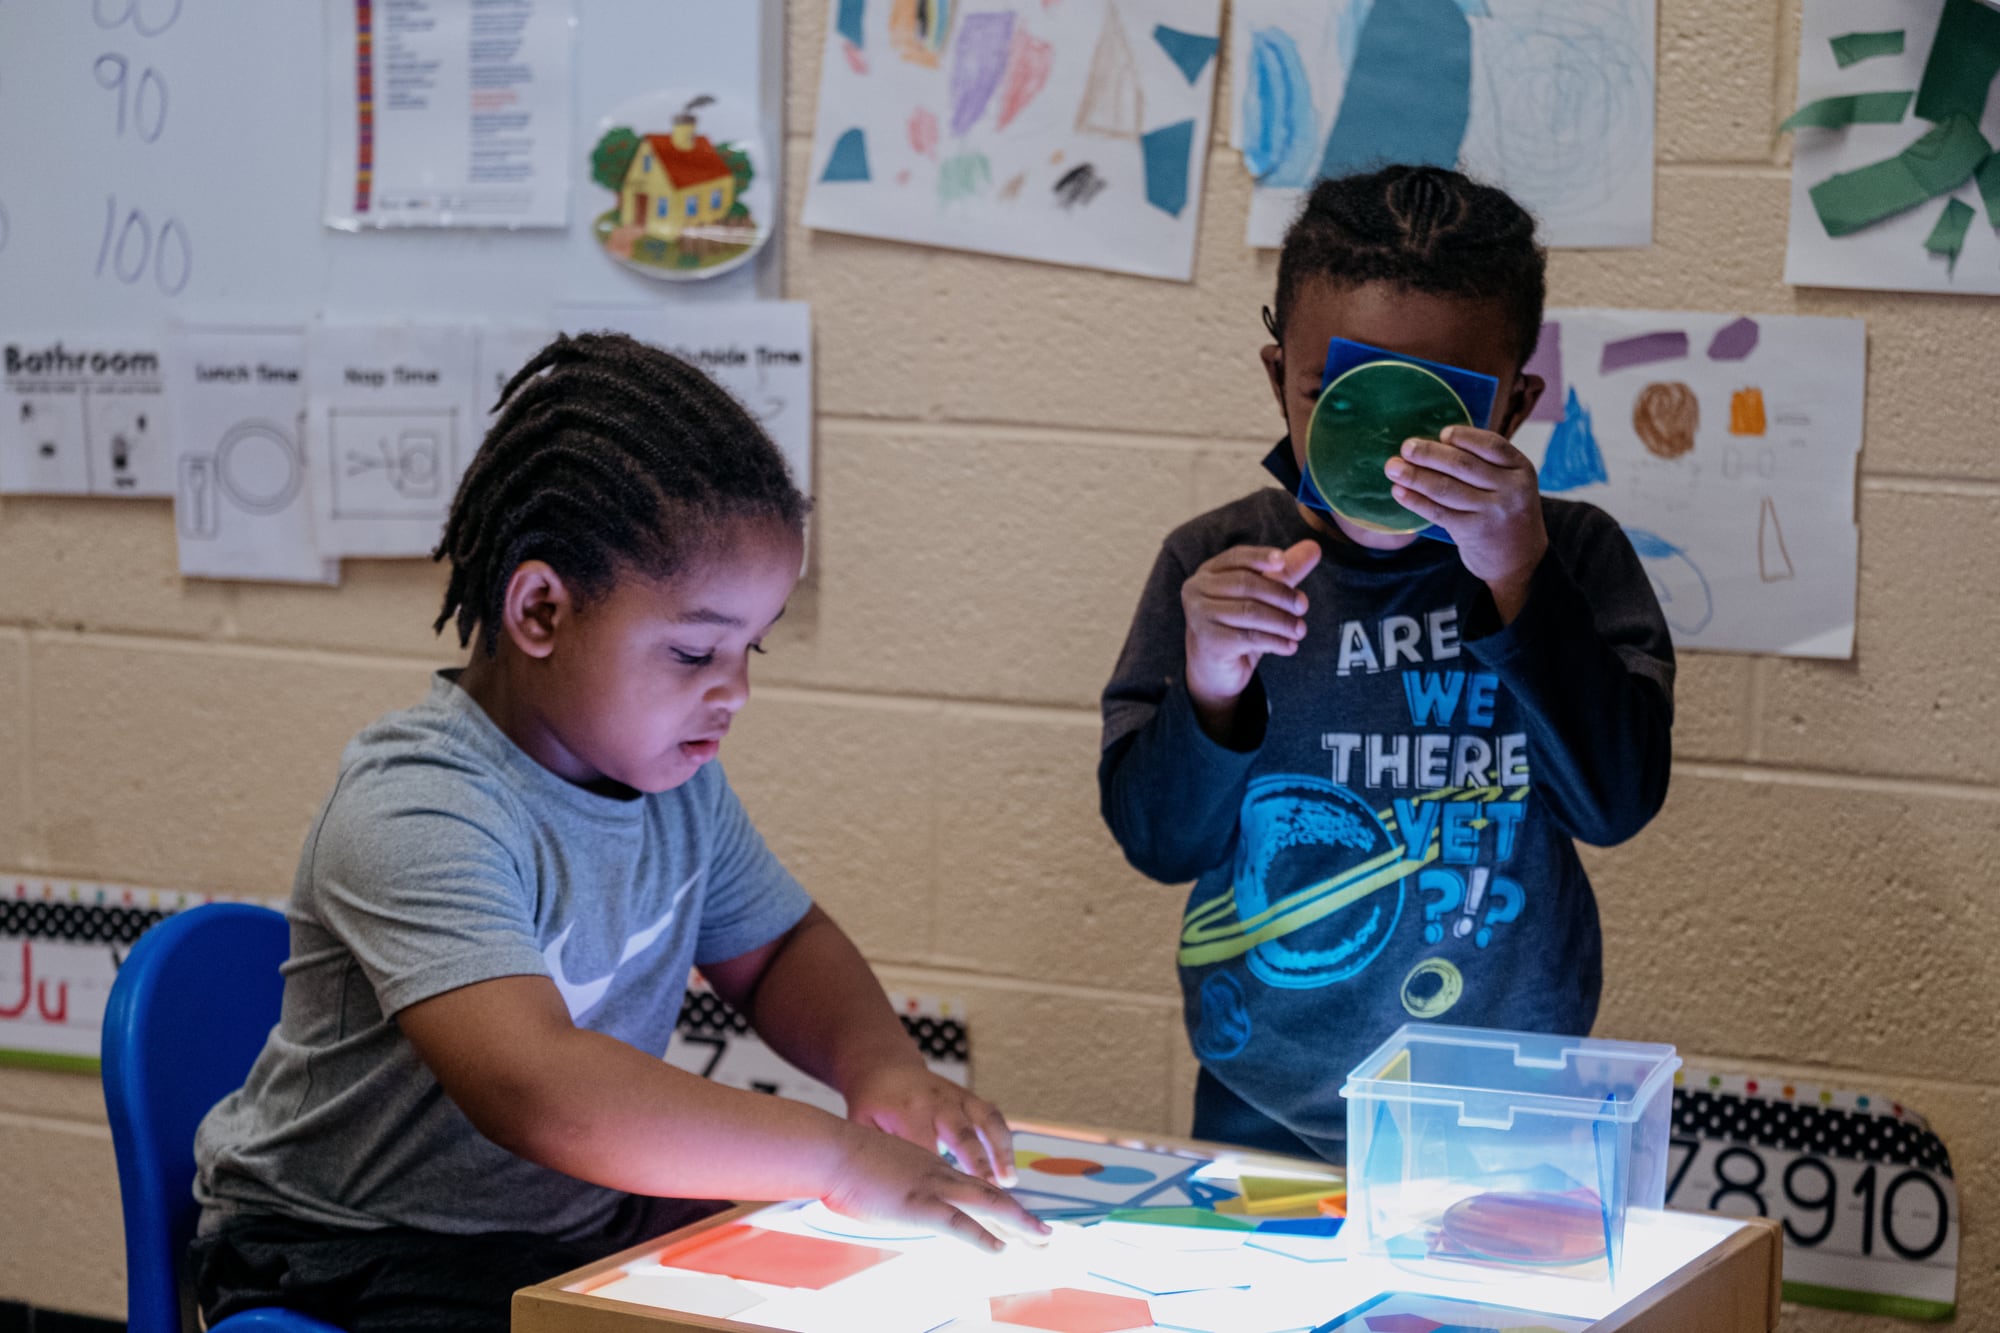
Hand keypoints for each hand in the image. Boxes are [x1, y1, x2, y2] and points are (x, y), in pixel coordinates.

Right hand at [822, 1122, 1050, 1251]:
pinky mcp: (919, 1204)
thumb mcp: (879, 1170)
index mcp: (929, 1163)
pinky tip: (1000, 1249)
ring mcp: (932, 1186)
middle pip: (989, 1193)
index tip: (1014, 1214)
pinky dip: (982, 1238)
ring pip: (986, 1204)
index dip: (996, 1200)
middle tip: (1045, 1233)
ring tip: (1039, 1240)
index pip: (970, 1182)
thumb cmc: (844, 1160)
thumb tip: (896, 1200)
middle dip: (1020, 1216)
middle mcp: (938, 1171)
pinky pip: (959, 1223)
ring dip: (1017, 1225)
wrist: (831, 1147)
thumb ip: (895, 1186)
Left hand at [845, 1062, 1016, 1185]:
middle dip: (978, 1163)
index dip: (938, 1178)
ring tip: (1008, 1182)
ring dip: (1000, 1151)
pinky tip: (1008, 1168)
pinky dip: (1004, 1141)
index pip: (927, 1149)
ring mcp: (957, 1096)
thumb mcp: (863, 1125)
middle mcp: (938, 1102)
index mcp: (909, 1112)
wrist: (885, 1065)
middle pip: (962, 1135)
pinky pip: (992, 1116)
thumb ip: (878, 1153)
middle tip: (991, 1193)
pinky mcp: (969, 1096)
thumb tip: (886, 1192)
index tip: (948, 1205)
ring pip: (987, 1121)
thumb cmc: (872, 1103)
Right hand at [1181, 540, 1320, 739]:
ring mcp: (1200, 617)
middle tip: (1303, 605)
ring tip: (1301, 630)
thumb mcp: (1262, 597)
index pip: (1236, 557)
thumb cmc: (1237, 626)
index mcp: (1209, 573)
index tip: (1282, 560)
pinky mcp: (1209, 642)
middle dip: (1280, 594)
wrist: (1214, 670)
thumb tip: (1314, 547)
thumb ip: (1285, 572)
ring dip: (1282, 621)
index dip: (1260, 557)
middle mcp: (1197, 591)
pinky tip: (1290, 646)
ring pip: (1250, 612)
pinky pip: (1249, 637)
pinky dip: (1275, 641)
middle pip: (1245, 584)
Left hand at [1386, 427, 1547, 621]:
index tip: (1441, 433)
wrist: (1521, 560)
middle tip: (1405, 447)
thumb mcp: (1509, 484)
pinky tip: (1399, 492)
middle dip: (1429, 454)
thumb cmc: (1505, 512)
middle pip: (1463, 464)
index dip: (1464, 436)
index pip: (1491, 444)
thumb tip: (1434, 442)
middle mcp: (1511, 489)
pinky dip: (1415, 500)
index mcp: (1521, 468)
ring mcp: (1493, 511)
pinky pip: (1438, 511)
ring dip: (1415, 476)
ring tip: (1393, 468)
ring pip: (1446, 488)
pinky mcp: (1474, 531)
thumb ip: (1484, 464)